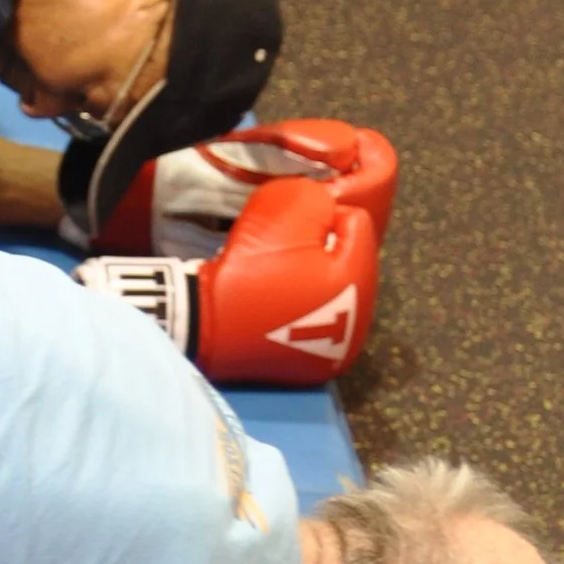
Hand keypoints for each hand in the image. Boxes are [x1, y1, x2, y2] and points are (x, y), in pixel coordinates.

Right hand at [78, 175, 380, 384]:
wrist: (203, 325)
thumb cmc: (248, 269)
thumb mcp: (284, 208)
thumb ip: (319, 197)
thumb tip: (329, 213)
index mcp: (360, 280)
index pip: (357, 222)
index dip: (321, 214)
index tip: (286, 226)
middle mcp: (359, 323)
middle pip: (349, 260)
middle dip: (322, 247)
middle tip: (282, 248)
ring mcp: (335, 352)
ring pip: (333, 292)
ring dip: (312, 276)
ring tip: (277, 274)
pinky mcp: (311, 366)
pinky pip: (316, 320)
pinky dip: (302, 306)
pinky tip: (277, 302)